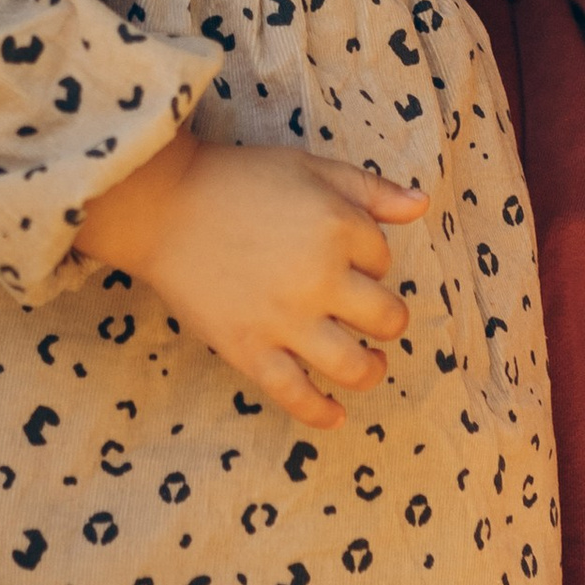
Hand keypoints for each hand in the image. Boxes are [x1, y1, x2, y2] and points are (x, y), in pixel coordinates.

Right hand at [75, 133, 429, 430]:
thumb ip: (370, 189)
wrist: (162, 208)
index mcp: (338, 228)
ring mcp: (286, 320)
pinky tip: (336, 416)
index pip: (382, 259)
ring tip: (368, 364)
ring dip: (371, 370)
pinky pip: (296, 395)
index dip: (368, 259)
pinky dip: (321, 413)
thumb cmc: (238, 181)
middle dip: (386, 319)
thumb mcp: (310, 168)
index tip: (341, 256)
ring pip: (354, 366)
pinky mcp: (250, 350)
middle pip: (386, 318)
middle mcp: (320, 278)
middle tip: (371, 318)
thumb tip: (422, 205)